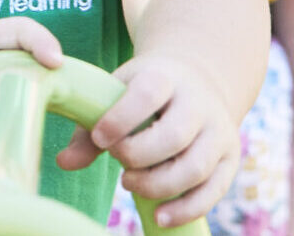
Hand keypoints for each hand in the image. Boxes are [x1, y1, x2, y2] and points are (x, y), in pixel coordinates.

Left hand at [56, 52, 240, 228]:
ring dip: (158, 186)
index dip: (120, 118)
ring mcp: (218, 131)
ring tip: (130, 184)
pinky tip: (160, 216)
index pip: (147, 94)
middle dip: (139, 156)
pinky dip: (186, 208)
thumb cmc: (143, 94)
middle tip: (118, 161)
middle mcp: (198, 102)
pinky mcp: (229, 158)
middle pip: (174, 135)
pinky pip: (213, 190)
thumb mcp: (117, 94)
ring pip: (195, 167)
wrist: (196, 81)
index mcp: (165, 78)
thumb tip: (64, 162)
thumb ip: (89, 129)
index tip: (99, 137)